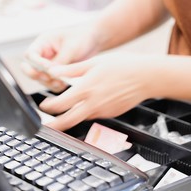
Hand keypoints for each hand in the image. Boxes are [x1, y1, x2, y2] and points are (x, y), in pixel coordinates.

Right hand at [21, 24, 101, 91]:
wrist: (94, 41)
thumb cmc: (81, 37)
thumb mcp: (71, 47)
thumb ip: (60, 60)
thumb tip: (50, 72)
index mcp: (43, 43)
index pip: (30, 55)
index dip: (35, 63)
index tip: (47, 68)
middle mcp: (44, 56)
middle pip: (31, 69)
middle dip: (38, 76)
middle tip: (49, 78)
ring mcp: (51, 66)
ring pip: (42, 79)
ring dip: (49, 83)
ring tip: (61, 82)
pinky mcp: (59, 74)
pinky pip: (54, 84)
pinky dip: (58, 86)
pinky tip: (66, 83)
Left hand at [39, 53, 158, 130]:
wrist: (146, 78)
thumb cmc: (123, 67)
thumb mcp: (95, 63)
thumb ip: (72, 70)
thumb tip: (54, 71)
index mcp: (86, 89)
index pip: (60, 104)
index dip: (48, 107)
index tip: (44, 105)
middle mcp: (93, 104)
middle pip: (68, 121)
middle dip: (54, 125)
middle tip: (46, 126)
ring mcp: (103, 111)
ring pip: (82, 118)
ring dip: (72, 116)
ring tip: (69, 108)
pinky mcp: (111, 114)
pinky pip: (95, 115)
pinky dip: (88, 112)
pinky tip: (91, 103)